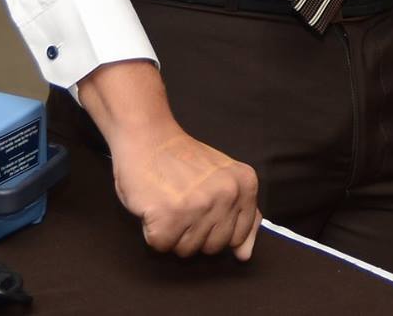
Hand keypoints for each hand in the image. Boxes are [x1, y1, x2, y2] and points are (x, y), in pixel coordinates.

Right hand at [108, 126, 260, 260]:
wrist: (148, 136)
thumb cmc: (181, 161)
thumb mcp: (222, 180)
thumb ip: (242, 215)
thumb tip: (245, 255)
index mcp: (245, 185)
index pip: (237, 236)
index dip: (214, 228)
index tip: (201, 204)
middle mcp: (227, 193)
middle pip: (213, 247)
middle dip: (192, 232)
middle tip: (182, 203)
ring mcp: (199, 204)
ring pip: (186, 250)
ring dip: (172, 233)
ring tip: (169, 203)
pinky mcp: (170, 215)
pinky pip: (161, 245)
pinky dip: (152, 231)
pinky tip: (154, 207)